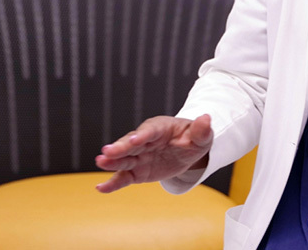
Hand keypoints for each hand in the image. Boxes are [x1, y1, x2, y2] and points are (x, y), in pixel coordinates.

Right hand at [94, 114, 213, 192]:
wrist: (187, 150)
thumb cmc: (193, 138)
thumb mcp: (201, 135)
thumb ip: (201, 130)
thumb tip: (206, 119)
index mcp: (159, 128)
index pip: (150, 131)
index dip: (142, 135)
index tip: (134, 140)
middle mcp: (145, 140)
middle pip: (130, 144)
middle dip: (120, 148)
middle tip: (106, 152)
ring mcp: (139, 156)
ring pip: (124, 159)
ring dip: (112, 161)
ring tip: (100, 162)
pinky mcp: (137, 171)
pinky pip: (124, 177)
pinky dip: (113, 183)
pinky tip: (101, 188)